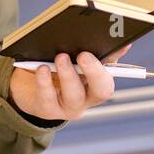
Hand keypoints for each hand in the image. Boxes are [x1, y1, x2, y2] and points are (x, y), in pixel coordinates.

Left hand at [6, 43, 133, 122]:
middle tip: (84, 55)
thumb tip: (124, 44)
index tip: (104, 52)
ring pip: (74, 95)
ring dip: (69, 75)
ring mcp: (68, 107)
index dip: (110, 66)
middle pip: (101, 91)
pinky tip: (42, 68)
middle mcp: (87, 99)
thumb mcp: (76, 60)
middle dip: (94, 72)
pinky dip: (45, 81)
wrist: (29, 87)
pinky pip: (48, 97)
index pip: (111, 78)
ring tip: (61, 57)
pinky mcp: (47, 109)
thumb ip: (98, 52)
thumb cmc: (58, 70)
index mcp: (97, 84)